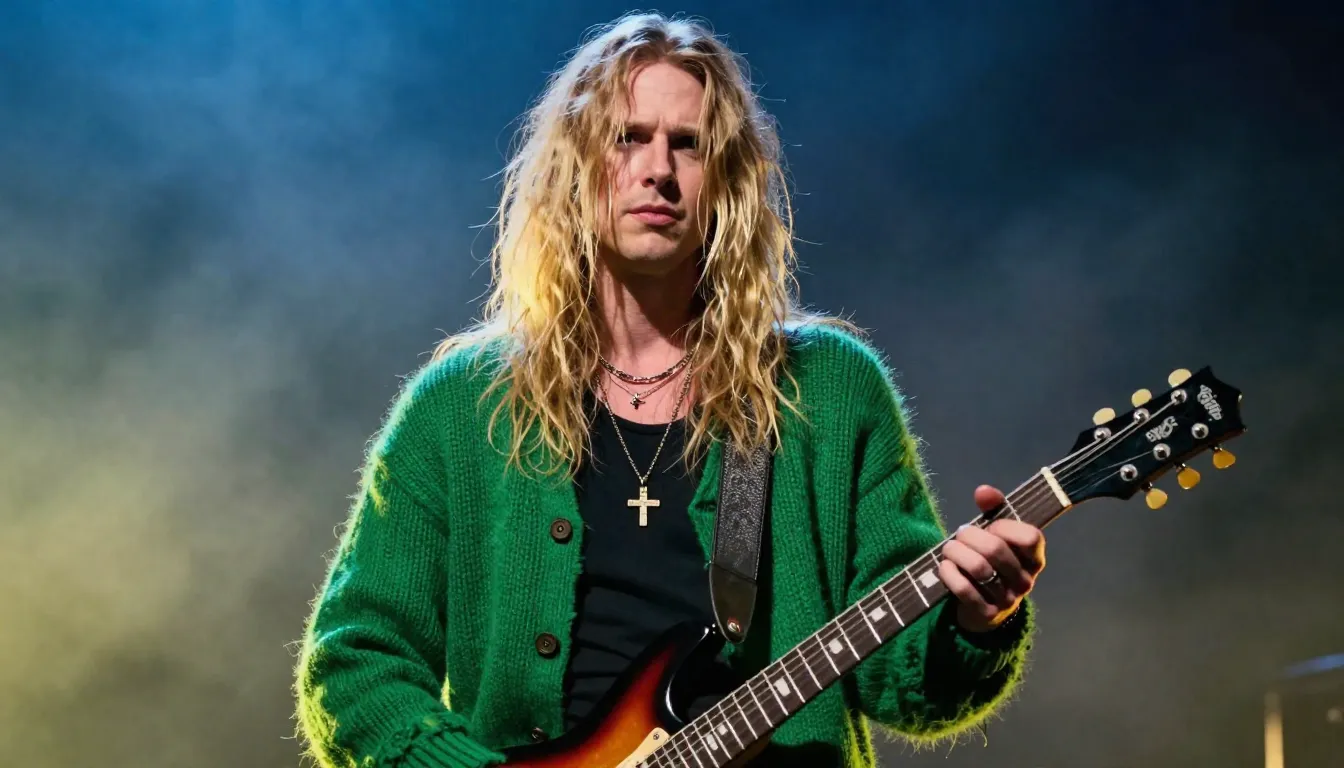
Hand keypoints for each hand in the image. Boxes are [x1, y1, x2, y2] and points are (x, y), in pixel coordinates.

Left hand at [938, 484, 1046, 632]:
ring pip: (978, 568)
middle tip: (959, 533)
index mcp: (1034, 558)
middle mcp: (1025, 580)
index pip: (1030, 537)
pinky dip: (949, 573)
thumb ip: (994, 508)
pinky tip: (945, 566)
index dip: (1006, 526)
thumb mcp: (997, 534)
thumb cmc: (993, 562)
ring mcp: (1008, 600)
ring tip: (948, 548)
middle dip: (969, 536)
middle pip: (996, 550)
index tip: (991, 526)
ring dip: (956, 552)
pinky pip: (964, 589)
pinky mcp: (986, 613)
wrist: (986, 607)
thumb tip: (983, 491)